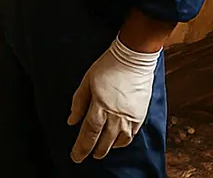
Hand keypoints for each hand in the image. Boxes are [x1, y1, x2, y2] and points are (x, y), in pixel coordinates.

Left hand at [67, 38, 160, 161]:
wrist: (134, 56)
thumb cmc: (109, 65)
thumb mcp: (87, 81)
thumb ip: (79, 103)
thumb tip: (71, 121)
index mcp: (100, 106)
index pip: (88, 134)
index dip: (81, 148)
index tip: (76, 157)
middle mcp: (115, 114)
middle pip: (103, 141)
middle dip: (94, 151)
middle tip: (88, 155)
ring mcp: (130, 115)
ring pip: (119, 141)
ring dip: (109, 148)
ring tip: (103, 150)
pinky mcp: (140, 113)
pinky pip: (132, 134)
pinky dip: (124, 141)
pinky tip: (118, 140)